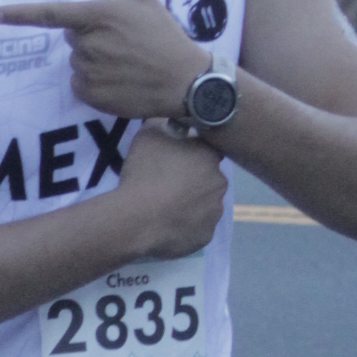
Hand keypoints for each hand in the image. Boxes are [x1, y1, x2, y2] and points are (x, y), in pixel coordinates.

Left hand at [0, 0, 203, 121]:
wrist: (184, 81)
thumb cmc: (165, 36)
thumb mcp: (142, 1)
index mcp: (98, 17)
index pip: (50, 14)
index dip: (19, 15)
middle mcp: (88, 44)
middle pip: (71, 38)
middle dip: (89, 37)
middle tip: (122, 42)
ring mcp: (88, 72)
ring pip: (76, 62)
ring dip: (94, 61)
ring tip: (125, 63)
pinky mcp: (91, 95)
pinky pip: (80, 85)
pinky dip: (94, 83)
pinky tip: (119, 80)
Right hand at [109, 112, 228, 257]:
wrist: (137, 218)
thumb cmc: (144, 172)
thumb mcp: (147, 134)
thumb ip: (163, 122)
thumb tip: (169, 118)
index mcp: (210, 156)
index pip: (207, 150)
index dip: (191, 154)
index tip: (175, 159)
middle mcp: (220, 183)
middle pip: (208, 178)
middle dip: (193, 180)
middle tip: (167, 185)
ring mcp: (214, 213)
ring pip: (205, 205)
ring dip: (191, 204)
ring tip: (165, 208)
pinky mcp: (205, 237)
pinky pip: (197, 229)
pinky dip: (185, 227)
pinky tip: (166, 225)